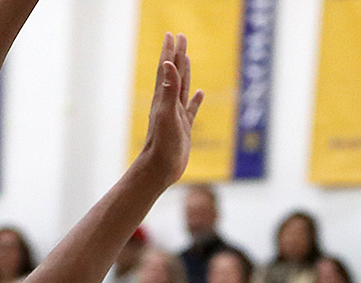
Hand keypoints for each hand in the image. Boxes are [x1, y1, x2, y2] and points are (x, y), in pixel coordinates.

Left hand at [139, 33, 202, 187]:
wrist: (160, 168)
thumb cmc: (162, 144)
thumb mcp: (166, 114)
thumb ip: (169, 89)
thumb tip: (169, 65)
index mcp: (163, 98)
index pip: (167, 69)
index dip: (170, 51)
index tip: (172, 35)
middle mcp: (169, 104)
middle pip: (175, 73)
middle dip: (177, 55)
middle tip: (180, 37)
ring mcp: (176, 116)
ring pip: (182, 88)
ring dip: (185, 72)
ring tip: (187, 57)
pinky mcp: (183, 128)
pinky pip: (191, 110)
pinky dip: (195, 100)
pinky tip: (199, 94)